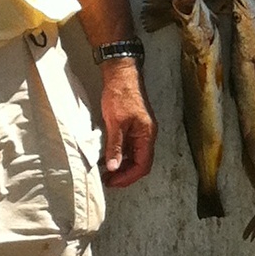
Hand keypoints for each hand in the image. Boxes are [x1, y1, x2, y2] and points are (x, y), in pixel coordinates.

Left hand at [97, 58, 154, 188]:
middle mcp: (148, 135)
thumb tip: (114, 166)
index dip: (128, 177)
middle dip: (125, 174)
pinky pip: (131, 146)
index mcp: (147, 135)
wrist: (121, 74)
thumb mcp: (114, 123)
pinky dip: (122, 154)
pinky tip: (110, 155)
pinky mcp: (135, 125)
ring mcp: (142, 130)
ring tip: (107, 170)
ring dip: (123, 165)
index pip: (142, 166)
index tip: (112, 181)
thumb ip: (115, 146)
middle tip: (108, 179)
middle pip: (141, 163)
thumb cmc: (120, 94)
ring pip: (136, 155)